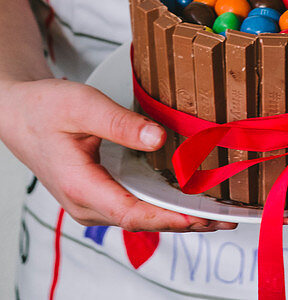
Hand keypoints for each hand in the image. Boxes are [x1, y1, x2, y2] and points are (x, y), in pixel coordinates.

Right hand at [0, 77, 235, 231]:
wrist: (19, 113)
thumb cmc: (45, 109)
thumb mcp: (83, 106)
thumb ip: (121, 123)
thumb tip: (159, 139)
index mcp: (80, 187)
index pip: (132, 212)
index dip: (169, 217)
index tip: (201, 217)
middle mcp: (86, 203)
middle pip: (142, 221)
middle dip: (184, 222)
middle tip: (225, 218)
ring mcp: (92, 202)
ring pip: (140, 216)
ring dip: (176, 216)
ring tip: (215, 213)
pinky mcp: (99, 193)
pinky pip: (134, 205)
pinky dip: (162, 205)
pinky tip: (186, 199)